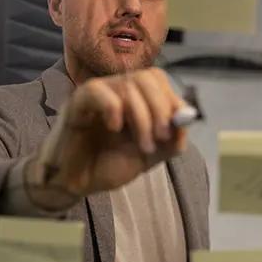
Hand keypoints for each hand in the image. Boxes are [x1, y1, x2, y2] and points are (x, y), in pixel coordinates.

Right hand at [32, 67, 187, 199]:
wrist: (75, 183)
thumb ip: (170, 140)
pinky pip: (97, 91)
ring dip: (142, 118)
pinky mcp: (76, 103)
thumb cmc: (105, 166)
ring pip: (127, 85)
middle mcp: (115, 89)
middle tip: (161, 138)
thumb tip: (187, 119)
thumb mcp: (147, 156)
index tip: (175, 129)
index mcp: (132, 97)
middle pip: (146, 77)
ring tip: (143, 146)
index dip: (171, 99)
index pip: (156, 79)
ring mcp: (95, 94)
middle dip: (160, 109)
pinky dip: (113, 108)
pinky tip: (115, 129)